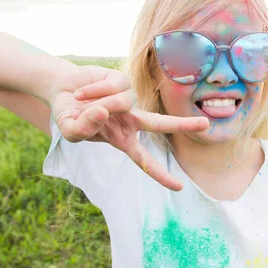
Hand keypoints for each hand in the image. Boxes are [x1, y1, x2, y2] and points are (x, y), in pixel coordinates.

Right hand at [49, 65, 208, 190]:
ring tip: (82, 102)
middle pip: (160, 124)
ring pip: (120, 103)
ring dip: (96, 103)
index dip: (160, 175)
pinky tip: (84, 92)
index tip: (179, 188)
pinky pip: (112, 87)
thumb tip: (104, 112)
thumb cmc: (70, 115)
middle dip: (183, 124)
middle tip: (205, 124)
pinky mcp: (121, 80)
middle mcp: (130, 119)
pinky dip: (93, 91)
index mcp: (122, 139)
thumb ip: (83, 129)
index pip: (144, 161)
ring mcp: (128, 99)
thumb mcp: (70, 131)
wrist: (61, 89)